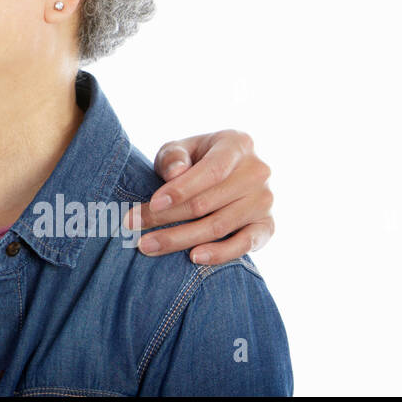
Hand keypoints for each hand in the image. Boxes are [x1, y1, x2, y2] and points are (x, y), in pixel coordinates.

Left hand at [122, 129, 273, 264]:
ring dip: (180, 239)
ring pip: (219, 226)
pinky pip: (245, 245)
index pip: (211, 171)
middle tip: (133, 226)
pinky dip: (219, 253)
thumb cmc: (194, 159)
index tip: (152, 204)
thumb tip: (175, 174)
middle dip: (166, 218)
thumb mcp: (180, 149)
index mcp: (237, 144)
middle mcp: (258, 172)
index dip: (181, 189)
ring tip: (147, 245)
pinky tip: (193, 257)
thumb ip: (173, 157)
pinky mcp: (267, 226)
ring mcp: (265, 201)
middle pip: (209, 202)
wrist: (224, 173)